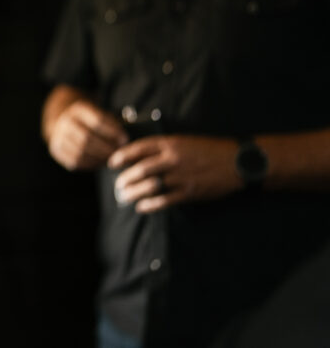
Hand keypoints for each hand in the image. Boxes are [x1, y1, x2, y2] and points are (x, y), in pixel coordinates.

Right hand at [47, 99, 127, 170]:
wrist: (62, 122)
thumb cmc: (88, 120)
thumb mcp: (98, 113)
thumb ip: (111, 123)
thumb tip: (124, 140)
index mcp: (78, 110)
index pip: (97, 120)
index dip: (112, 131)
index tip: (124, 139)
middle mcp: (66, 122)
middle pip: (87, 138)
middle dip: (106, 148)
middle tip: (119, 154)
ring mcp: (59, 136)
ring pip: (81, 152)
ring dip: (99, 158)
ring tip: (111, 160)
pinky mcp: (57, 150)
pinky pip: (75, 161)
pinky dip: (89, 164)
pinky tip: (99, 163)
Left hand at [109, 135, 241, 212]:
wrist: (236, 162)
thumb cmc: (208, 150)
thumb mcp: (184, 141)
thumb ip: (163, 148)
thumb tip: (139, 157)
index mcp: (171, 143)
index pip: (138, 148)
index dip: (122, 156)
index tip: (112, 163)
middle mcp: (173, 159)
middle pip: (140, 169)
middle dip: (125, 178)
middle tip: (118, 185)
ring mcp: (181, 176)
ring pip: (150, 186)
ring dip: (134, 193)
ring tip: (125, 197)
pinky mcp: (190, 192)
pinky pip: (164, 200)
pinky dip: (150, 204)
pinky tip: (141, 207)